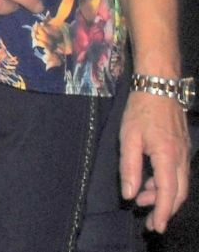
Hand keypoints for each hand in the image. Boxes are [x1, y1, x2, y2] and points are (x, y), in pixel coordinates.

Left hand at [121, 90, 190, 231]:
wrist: (159, 87)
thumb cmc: (141, 110)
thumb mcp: (128, 138)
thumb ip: (129, 168)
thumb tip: (130, 194)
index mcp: (168, 157)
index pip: (168, 193)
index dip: (162, 212)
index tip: (155, 226)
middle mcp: (181, 158)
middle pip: (178, 193)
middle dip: (164, 210)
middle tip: (149, 221)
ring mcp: (184, 153)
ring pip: (179, 184)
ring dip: (162, 195)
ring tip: (142, 199)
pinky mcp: (182, 148)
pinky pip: (178, 173)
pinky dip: (166, 183)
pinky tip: (150, 182)